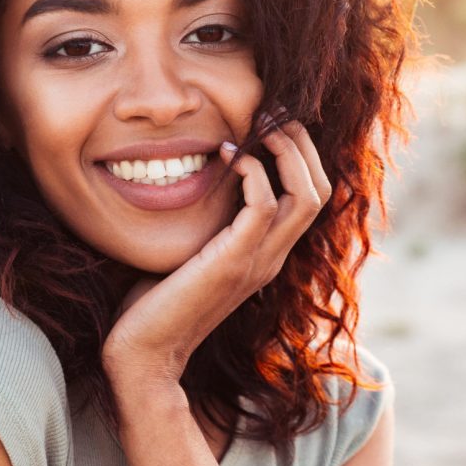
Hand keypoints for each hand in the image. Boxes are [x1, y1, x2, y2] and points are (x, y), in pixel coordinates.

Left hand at [100, 117, 332, 398]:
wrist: (143, 353)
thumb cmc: (154, 303)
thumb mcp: (189, 254)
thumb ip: (205, 224)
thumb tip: (193, 179)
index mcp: (266, 255)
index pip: (311, 197)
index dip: (299, 156)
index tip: (267, 124)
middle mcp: (272, 258)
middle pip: (321, 190)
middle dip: (301, 144)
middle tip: (271, 113)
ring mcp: (258, 262)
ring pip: (307, 195)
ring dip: (286, 150)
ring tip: (260, 125)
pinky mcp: (233, 262)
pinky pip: (266, 206)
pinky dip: (254, 173)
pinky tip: (227, 158)